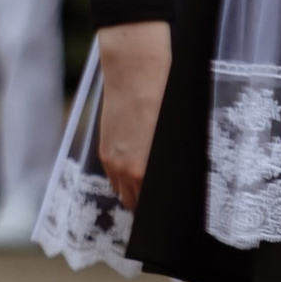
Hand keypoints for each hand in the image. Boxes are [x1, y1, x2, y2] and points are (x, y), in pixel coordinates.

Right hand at [97, 18, 170, 210]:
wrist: (134, 72)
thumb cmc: (163, 99)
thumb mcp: (174, 137)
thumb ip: (171, 164)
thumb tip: (175, 180)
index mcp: (144, 171)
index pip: (151, 205)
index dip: (161, 209)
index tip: (170, 209)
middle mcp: (125, 170)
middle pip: (133, 203)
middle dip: (146, 204)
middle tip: (161, 201)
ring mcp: (111, 159)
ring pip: (120, 190)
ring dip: (132, 192)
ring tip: (148, 188)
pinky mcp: (105, 147)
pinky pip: (112, 175)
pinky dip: (122, 178)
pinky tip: (135, 169)